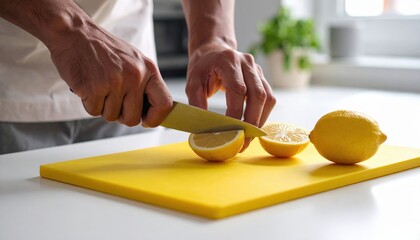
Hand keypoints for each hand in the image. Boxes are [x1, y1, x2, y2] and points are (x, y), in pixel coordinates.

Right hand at [49, 23, 172, 126]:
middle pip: (133, 118)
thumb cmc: (103, 48)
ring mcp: (114, 82)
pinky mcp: (93, 88)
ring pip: (111, 116)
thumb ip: (144, 84)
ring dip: (102, 106)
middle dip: (121, 115)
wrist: (74, 32)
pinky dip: (88, 103)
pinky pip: (93, 111)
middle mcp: (134, 75)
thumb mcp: (133, 60)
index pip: (164, 104)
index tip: (146, 121)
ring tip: (98, 85)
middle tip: (111, 98)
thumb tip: (150, 114)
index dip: (155, 118)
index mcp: (148, 69)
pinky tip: (88, 85)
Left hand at [185, 43, 275, 148]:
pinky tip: (253, 127)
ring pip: (267, 98)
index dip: (236, 113)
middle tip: (243, 143)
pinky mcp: (262, 78)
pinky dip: (262, 115)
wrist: (213, 50)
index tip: (230, 131)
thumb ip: (197, 104)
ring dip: (260, 121)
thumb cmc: (202, 67)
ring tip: (249, 139)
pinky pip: (268, 99)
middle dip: (251, 122)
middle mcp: (247, 63)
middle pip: (258, 95)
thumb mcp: (192, 83)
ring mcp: (257, 69)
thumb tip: (204, 128)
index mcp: (228, 60)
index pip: (238, 90)